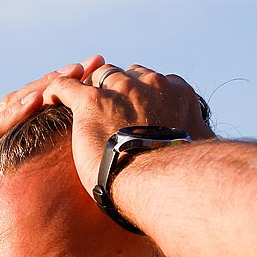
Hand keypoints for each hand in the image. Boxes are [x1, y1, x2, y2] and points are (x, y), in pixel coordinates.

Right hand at [0, 56, 103, 256]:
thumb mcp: (29, 230)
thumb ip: (51, 214)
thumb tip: (94, 218)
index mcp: (8, 159)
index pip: (41, 118)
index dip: (70, 98)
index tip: (101, 83)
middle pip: (29, 104)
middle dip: (62, 82)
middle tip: (94, 64)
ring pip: (11, 109)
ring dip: (42, 88)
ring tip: (70, 72)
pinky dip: (13, 114)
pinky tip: (36, 99)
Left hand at [42, 63, 214, 195]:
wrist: (163, 181)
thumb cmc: (186, 176)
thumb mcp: (204, 151)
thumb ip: (199, 141)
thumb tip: (207, 151)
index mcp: (178, 93)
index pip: (155, 82)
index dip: (142, 94)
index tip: (135, 110)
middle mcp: (150, 84)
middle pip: (126, 75)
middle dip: (115, 88)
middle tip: (104, 110)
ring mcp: (120, 91)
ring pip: (97, 77)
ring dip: (89, 88)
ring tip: (77, 107)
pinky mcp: (91, 103)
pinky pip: (66, 86)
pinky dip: (56, 90)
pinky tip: (48, 101)